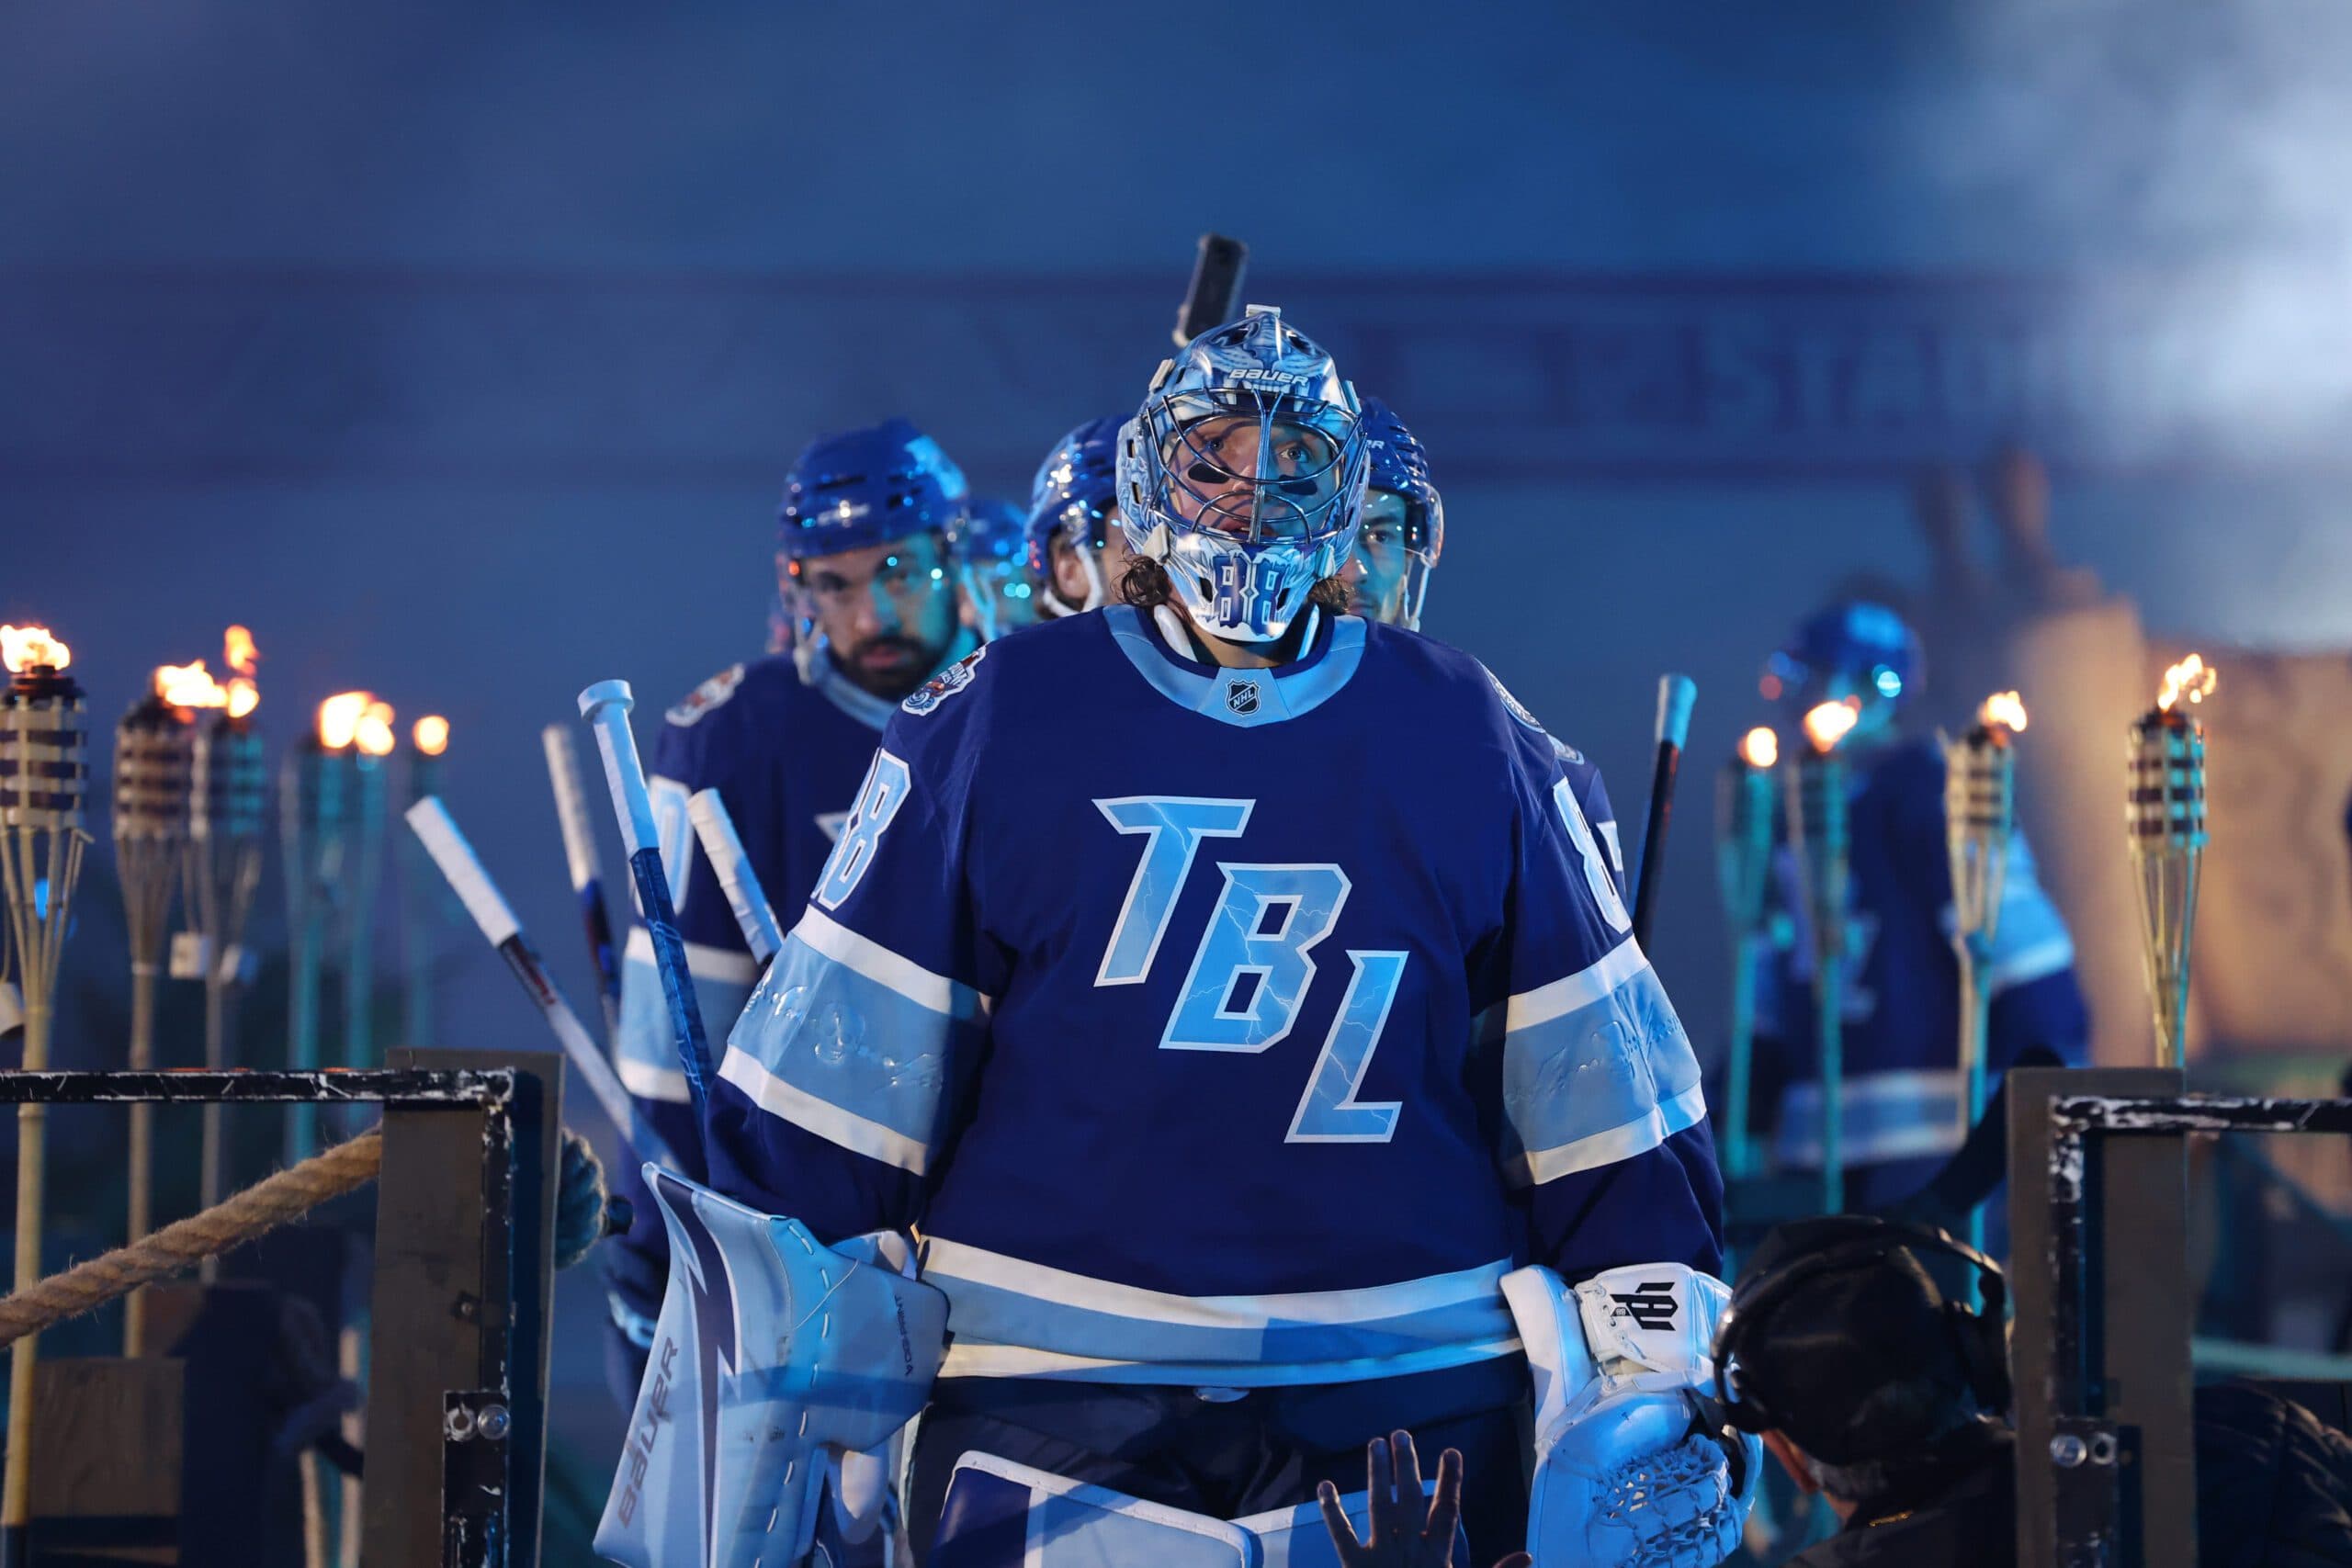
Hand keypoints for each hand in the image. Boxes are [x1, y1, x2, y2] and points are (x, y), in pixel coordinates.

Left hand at [1316, 1430, 1531, 1567]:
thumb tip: (1528, 1557)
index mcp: (1437, 1558)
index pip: (1447, 1512)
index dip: (1450, 1481)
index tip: (1451, 1452)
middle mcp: (1409, 1550)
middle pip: (1410, 1500)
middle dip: (1407, 1466)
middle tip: (1401, 1434)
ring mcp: (1380, 1556)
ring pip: (1379, 1507)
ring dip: (1377, 1475)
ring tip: (1374, 1444)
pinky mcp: (1355, 1566)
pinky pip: (1341, 1535)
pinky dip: (1331, 1510)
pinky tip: (1323, 1486)